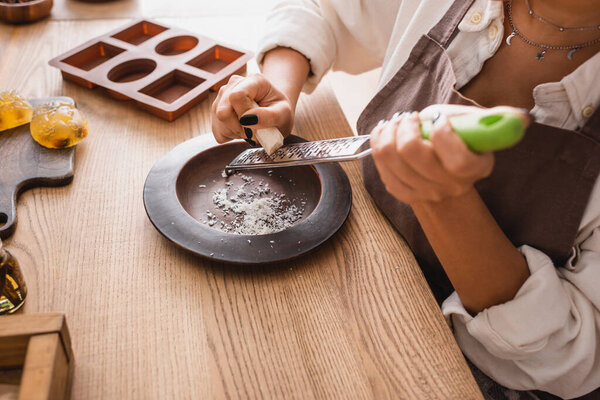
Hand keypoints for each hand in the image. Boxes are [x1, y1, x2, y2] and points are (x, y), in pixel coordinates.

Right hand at [211, 73, 293, 143]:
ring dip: (236, 132)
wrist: (274, 113)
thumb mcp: (284, 114)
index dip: (244, 115)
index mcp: (253, 80)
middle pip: (223, 111)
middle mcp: (233, 85)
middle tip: (255, 129)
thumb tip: (247, 119)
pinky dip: (231, 135)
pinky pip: (217, 131)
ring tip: (250, 128)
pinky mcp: (216, 111)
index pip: (236, 96)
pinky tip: (241, 129)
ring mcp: (222, 97)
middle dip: (240, 127)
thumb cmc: (280, 112)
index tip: (257, 124)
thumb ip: (269, 116)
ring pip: (219, 122)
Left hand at [369, 105, 528, 204]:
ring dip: (389, 132)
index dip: (442, 135)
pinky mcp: (402, 193)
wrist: (441, 168)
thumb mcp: (477, 124)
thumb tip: (521, 118)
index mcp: (475, 169)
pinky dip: (378, 145)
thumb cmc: (459, 139)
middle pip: (413, 154)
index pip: (457, 160)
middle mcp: (450, 186)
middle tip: (411, 117)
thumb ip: (496, 119)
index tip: (438, 119)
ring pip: (392, 158)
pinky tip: (385, 134)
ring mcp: (424, 193)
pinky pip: (381, 168)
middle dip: (406, 126)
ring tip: (397, 123)